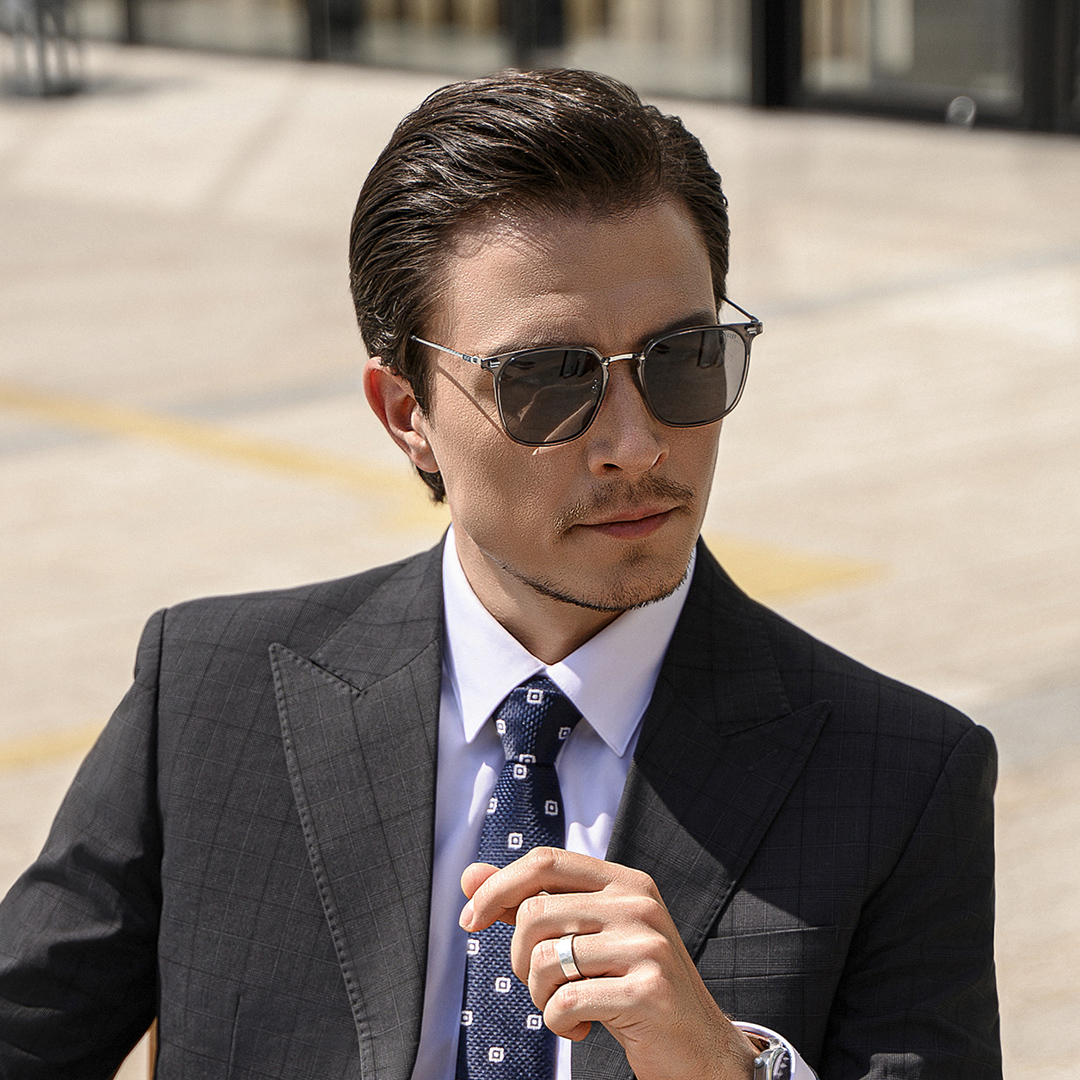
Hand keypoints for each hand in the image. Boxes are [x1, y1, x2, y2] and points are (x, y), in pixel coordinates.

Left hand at [459, 847, 756, 1079]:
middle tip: (540, 984)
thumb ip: (530, 903)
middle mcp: (639, 904)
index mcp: (626, 882)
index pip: (545, 862)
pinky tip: (581, 1029)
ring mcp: (647, 945)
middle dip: (518, 958)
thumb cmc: (631, 988)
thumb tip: (469, 876)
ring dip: (538, 995)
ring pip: (544, 959)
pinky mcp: (647, 991)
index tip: (470, 919)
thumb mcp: (585, 937)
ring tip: (565, 1007)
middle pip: (534, 914)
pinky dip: (558, 1024)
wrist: (699, 1049)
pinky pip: (565, 1002)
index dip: (498, 886)